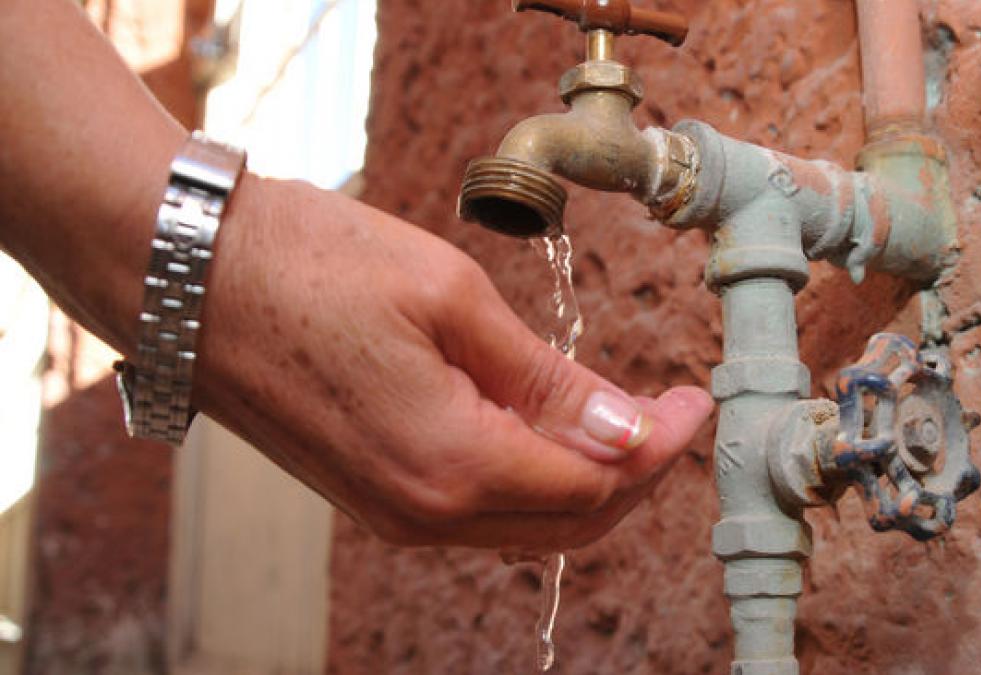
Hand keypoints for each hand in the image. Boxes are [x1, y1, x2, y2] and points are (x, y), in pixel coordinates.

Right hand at [193, 176, 713, 550]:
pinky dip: (531, 477)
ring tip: (624, 414)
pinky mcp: (372, 494)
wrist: (185, 275)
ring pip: (526, 523)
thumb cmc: (308, 264)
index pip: (597, 483)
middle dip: (635, 471)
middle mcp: (422, 513)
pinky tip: (550, 426)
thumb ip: (546, 379)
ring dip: (587, 478)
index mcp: (452, 463)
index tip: (693, 402)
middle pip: (570, 522)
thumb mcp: (450, 298)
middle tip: (670, 412)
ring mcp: (391, 513)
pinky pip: (478, 509)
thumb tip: (624, 429)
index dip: (659, 446)